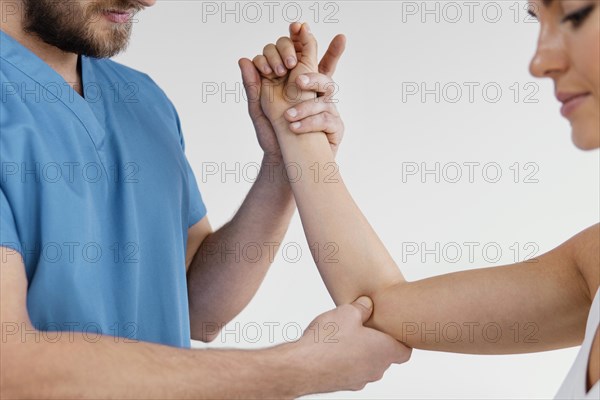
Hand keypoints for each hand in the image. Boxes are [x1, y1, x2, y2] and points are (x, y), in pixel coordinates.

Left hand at [238, 23, 345, 158]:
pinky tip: (293, 127)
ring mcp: (327, 108)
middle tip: (295, 72)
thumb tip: (244, 59)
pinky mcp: (334, 127)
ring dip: (305, 102)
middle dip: (318, 61)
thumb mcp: (258, 110)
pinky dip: (308, 122)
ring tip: (288, 114)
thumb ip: (254, 85)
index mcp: (298, 85)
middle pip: (325, 67)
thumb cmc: (273, 137)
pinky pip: (326, 118)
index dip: (302, 40)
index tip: (297, 25)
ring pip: (327, 91)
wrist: (283, 165)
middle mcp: (316, 93)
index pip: (304, 57)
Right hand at [294, 296, 411, 393]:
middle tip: (365, 326)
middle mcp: (376, 369)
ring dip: (360, 351)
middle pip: (385, 356)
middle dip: (377, 342)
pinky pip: (351, 369)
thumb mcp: (348, 312)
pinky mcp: (343, 384)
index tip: (392, 328)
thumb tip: (367, 303)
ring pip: (367, 363)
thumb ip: (362, 307)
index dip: (401, 339)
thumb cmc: (329, 342)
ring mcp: (359, 379)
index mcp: (384, 351)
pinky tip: (332, 347)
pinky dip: (346, 359)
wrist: (303, 367)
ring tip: (345, 335)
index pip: (405, 351)